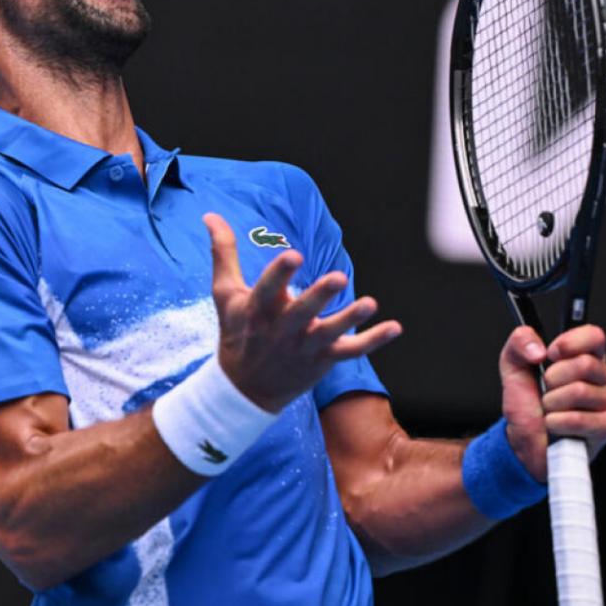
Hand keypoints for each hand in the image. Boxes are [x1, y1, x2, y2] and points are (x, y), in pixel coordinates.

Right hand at [204, 213, 401, 411]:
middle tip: (338, 276)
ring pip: (330, 334)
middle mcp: (281, 330)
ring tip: (370, 303)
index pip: (268, 289)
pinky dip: (373, 341)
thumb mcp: (225, 294)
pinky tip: (395, 327)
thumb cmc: (237, 332)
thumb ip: (223, 253)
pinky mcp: (323, 360)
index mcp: (258, 311)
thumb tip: (210, 215)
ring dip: (350, 319)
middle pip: (302, 312)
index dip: (280, 274)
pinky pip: (351, 351)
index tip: (293, 254)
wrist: (244, 390)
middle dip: (319, 296)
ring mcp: (305, 347)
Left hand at [499, 324, 605, 481]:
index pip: (594, 336)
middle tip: (546, 389)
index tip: (550, 354)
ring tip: (550, 409)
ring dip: (551, 403)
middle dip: (552, 378)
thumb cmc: (527, 402)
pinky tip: (554, 424)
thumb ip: (520, 342)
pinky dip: (556, 422)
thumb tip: (538, 349)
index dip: (569, 343)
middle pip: (584, 364)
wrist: (525, 439)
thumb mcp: (513, 364)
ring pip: (579, 391)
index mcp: (587, 355)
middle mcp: (604, 377)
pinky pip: (578, 419)